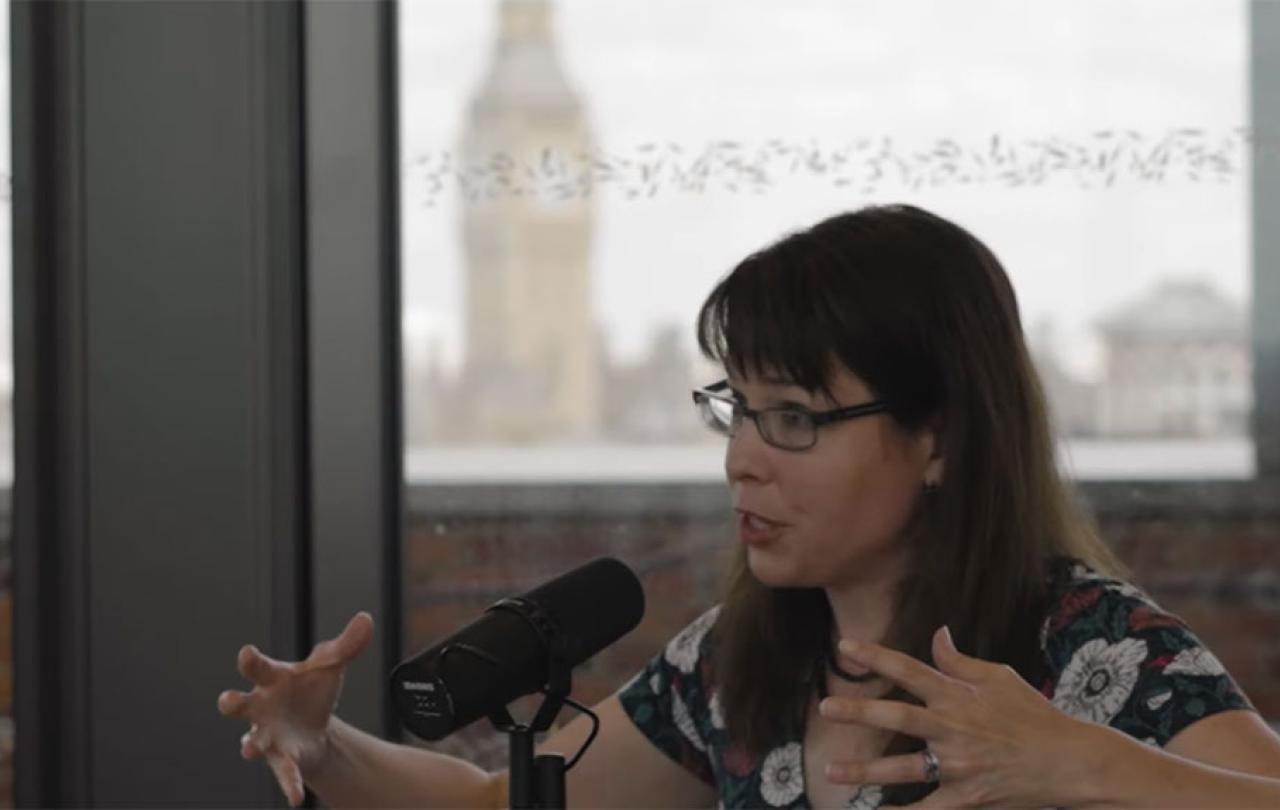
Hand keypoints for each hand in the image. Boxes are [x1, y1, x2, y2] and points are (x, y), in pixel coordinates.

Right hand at [217, 612, 373, 806]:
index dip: (251, 660)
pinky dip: (289, 784)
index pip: (258, 666)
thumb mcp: (329, 665)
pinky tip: (296, 798)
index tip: (246, 653)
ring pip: (251, 741)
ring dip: (250, 745)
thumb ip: (346, 644)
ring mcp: (267, 734)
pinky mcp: (282, 758)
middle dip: (231, 702)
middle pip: (239, 704)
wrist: (315, 723)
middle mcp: (262, 707)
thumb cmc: (310, 689)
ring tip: (250, 750)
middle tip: (227, 701)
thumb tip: (365, 619)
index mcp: (272, 679)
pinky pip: (283, 772)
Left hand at [818, 626, 1102, 808]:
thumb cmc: (1035, 715)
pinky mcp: (968, 797)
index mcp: (959, 695)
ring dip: (865, 770)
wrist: (1070, 762)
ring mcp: (960, 765)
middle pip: (898, 716)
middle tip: (824, 708)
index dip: (876, 657)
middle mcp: (954, 728)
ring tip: (831, 772)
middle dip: (859, 712)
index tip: (845, 647)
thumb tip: (936, 634)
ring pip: (903, 767)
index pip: (909, 670)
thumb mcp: (1000, 678)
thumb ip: (960, 661)